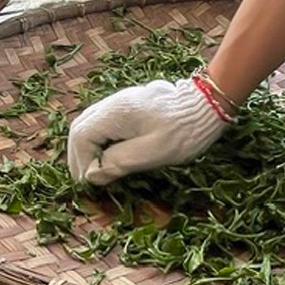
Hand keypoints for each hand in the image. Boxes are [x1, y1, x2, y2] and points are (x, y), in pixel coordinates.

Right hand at [65, 78, 228, 185]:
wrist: (207, 104)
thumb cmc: (183, 131)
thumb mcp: (152, 153)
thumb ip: (119, 163)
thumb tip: (92, 175)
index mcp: (115, 113)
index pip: (82, 136)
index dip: (80, 162)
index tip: (89, 183)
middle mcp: (113, 103)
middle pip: (80, 127)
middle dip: (77, 155)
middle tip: (84, 181)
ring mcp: (120, 101)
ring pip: (89, 123)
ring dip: (86, 147)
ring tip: (92, 170)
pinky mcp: (128, 105)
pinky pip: (102, 121)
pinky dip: (98, 139)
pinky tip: (106, 154)